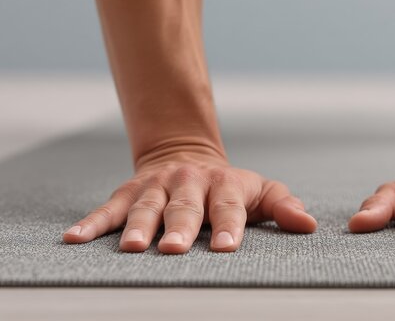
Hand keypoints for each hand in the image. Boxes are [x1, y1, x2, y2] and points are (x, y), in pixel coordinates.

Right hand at [63, 152, 316, 253]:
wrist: (187, 156)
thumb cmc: (229, 187)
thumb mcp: (260, 191)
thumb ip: (282, 206)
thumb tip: (309, 226)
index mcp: (224, 185)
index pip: (228, 207)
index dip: (227, 227)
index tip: (226, 248)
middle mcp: (188, 184)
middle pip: (184, 208)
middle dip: (178, 228)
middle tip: (172, 249)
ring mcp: (156, 187)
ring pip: (146, 207)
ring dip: (137, 227)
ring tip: (132, 248)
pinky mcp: (129, 192)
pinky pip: (109, 209)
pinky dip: (92, 223)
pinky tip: (75, 239)